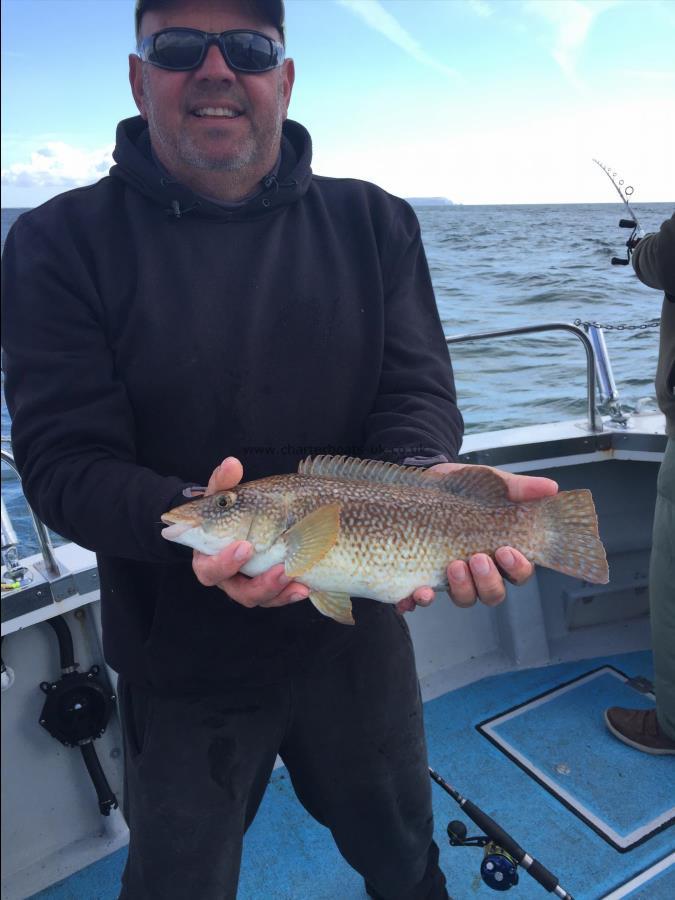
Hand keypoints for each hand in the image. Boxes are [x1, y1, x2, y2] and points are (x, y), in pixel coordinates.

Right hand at [191, 457, 309, 608]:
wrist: (247, 521)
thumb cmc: (229, 510)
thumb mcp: (224, 495)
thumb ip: (224, 482)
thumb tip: (231, 463)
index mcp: (209, 555)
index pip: (208, 566)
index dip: (223, 561)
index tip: (244, 546)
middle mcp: (227, 576)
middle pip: (234, 589)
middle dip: (256, 580)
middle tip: (275, 564)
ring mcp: (249, 584)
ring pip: (257, 597)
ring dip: (275, 588)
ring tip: (293, 575)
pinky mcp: (269, 587)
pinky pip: (277, 598)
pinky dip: (290, 593)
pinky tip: (306, 586)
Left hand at [396, 463, 557, 613]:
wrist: (427, 480)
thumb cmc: (465, 487)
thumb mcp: (492, 482)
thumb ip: (519, 488)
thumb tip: (550, 488)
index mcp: (502, 553)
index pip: (519, 574)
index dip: (517, 569)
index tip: (507, 551)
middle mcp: (480, 572)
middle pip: (493, 593)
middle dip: (488, 581)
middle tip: (477, 558)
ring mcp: (453, 577)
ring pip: (464, 599)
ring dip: (461, 588)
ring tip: (453, 565)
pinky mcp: (424, 576)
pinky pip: (423, 599)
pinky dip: (419, 600)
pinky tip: (417, 593)